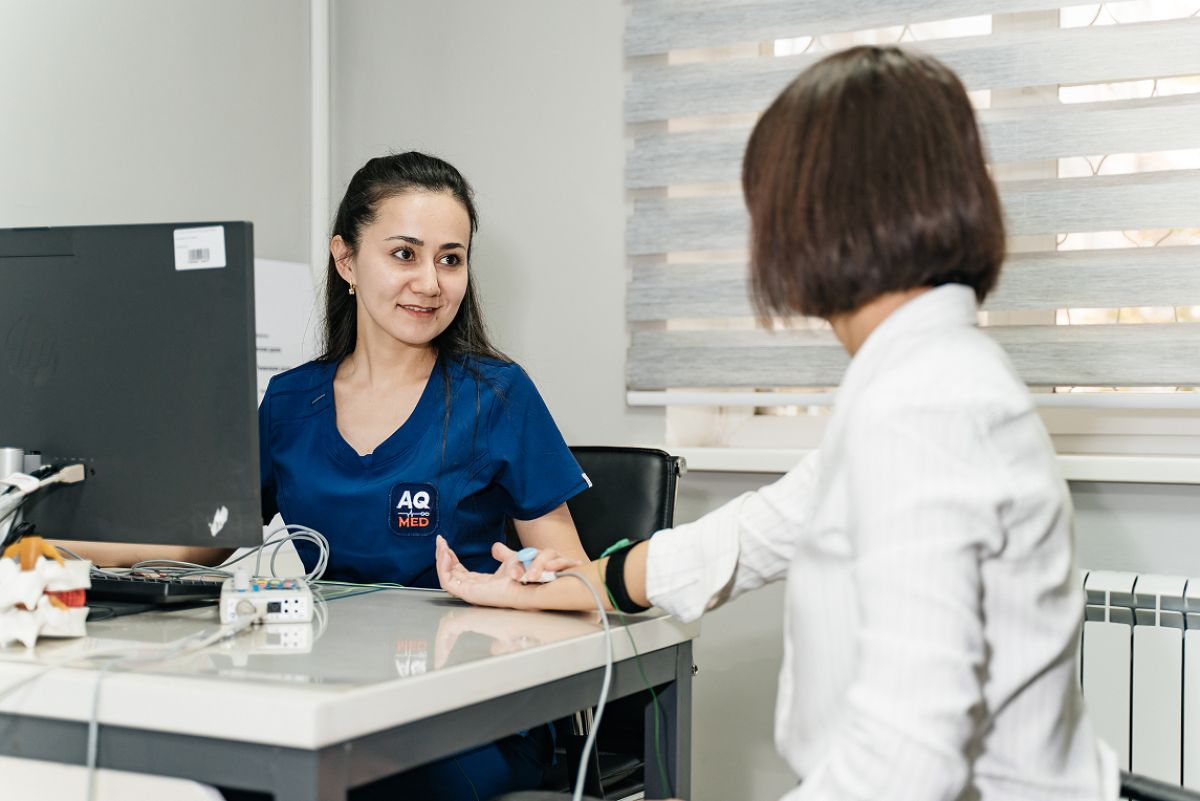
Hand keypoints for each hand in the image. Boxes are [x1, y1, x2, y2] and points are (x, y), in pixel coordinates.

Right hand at [435, 535, 580, 608]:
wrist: (534, 579)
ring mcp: (472, 593)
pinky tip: (445, 554)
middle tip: (440, 542)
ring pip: (447, 578)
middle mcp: (475, 589)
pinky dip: (443, 569)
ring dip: (441, 561)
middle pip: (451, 575)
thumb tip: (494, 548)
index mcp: (483, 584)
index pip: (460, 572)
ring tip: (441, 546)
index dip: (451, 559)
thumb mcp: (512, 560)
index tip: (446, 545)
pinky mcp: (470, 594)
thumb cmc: (528, 574)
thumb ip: (502, 555)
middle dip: (442, 558)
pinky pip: (448, 583)